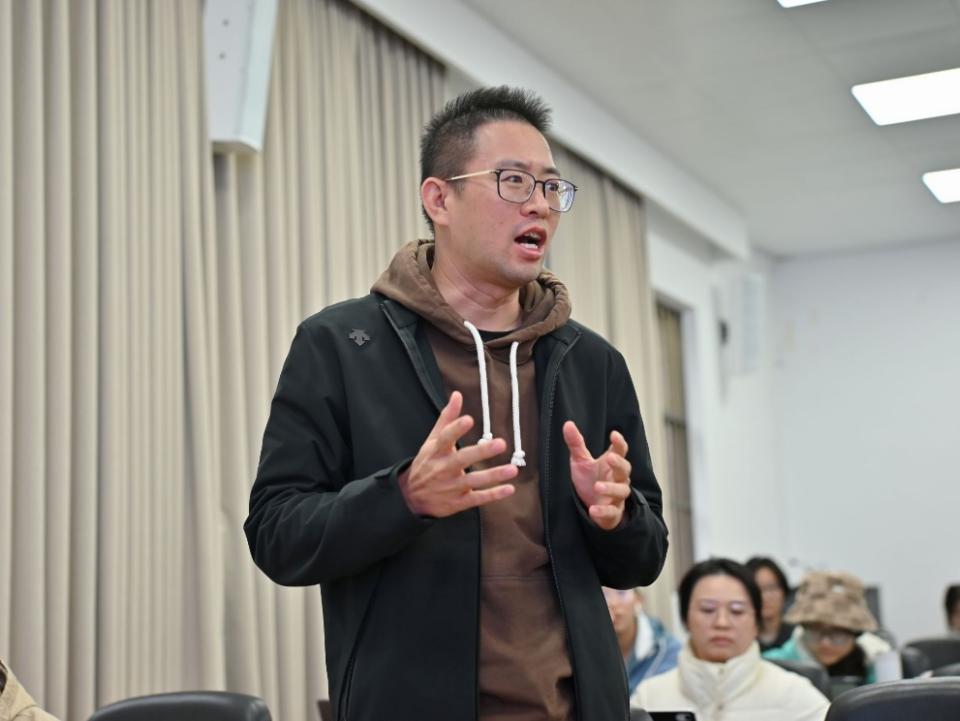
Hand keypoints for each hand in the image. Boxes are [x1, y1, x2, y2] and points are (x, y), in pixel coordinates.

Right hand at [398, 391, 517, 516]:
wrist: (411, 497)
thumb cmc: (427, 463)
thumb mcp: (432, 440)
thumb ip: (447, 418)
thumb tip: (457, 395)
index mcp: (436, 451)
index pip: (445, 438)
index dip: (456, 429)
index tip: (469, 419)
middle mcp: (443, 468)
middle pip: (462, 459)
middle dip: (481, 452)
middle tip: (501, 443)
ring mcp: (451, 487)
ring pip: (473, 481)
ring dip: (493, 476)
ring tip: (513, 469)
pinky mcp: (458, 502)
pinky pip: (477, 499)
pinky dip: (493, 495)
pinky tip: (509, 489)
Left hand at [563, 420, 631, 530]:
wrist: (591, 505)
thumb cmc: (590, 479)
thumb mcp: (580, 461)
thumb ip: (576, 443)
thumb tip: (567, 424)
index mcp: (611, 464)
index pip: (620, 451)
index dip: (619, 443)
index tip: (614, 434)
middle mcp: (618, 478)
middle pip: (624, 470)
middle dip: (618, 463)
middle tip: (609, 458)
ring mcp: (617, 496)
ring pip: (621, 491)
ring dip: (611, 488)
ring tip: (597, 486)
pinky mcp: (612, 512)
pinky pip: (611, 512)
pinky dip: (604, 511)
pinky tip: (594, 510)